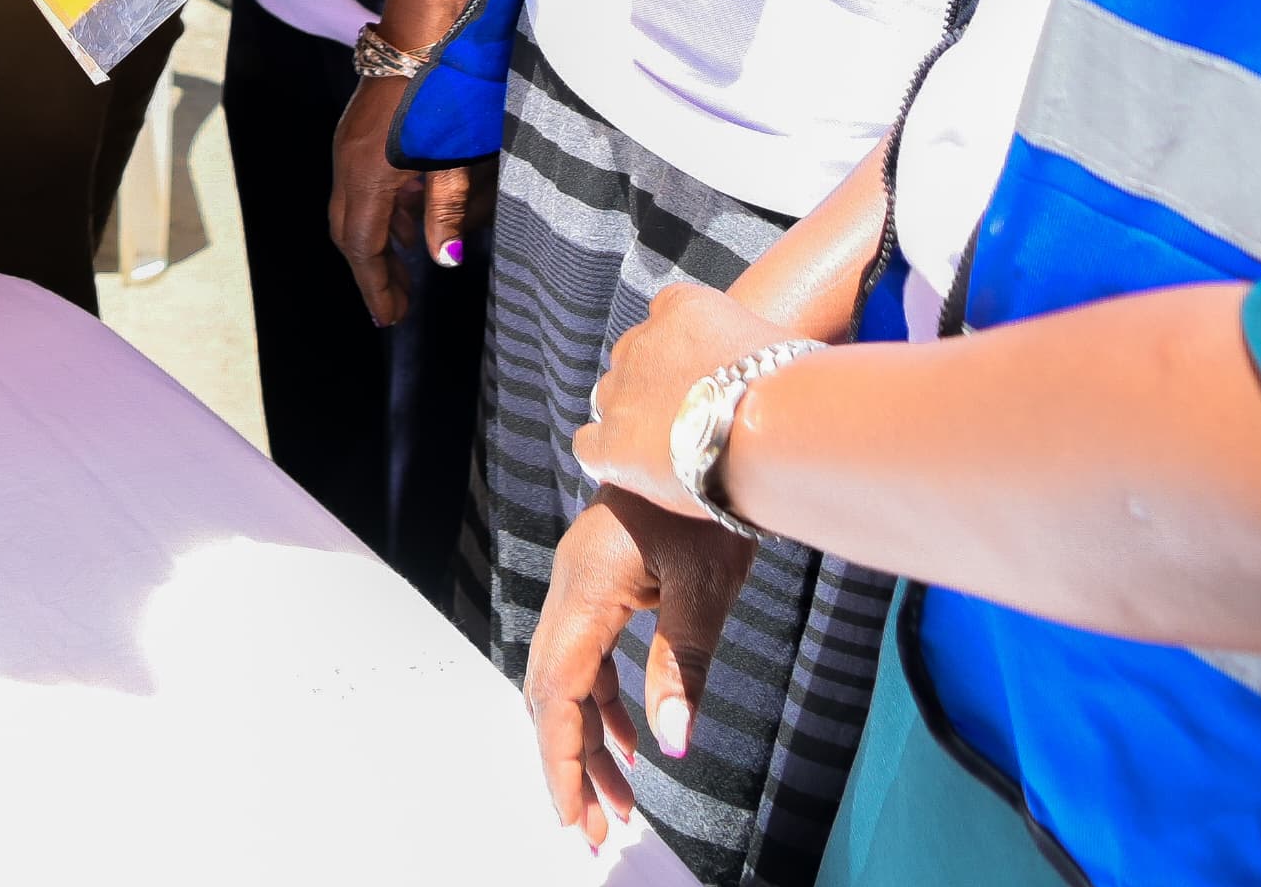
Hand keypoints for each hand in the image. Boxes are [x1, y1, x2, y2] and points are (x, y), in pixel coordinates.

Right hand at [328, 75, 472, 326]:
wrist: (427, 27)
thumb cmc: (446, 92)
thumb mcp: (455, 159)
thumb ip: (447, 211)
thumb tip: (444, 260)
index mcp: (366, 175)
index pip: (362, 246)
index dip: (376, 286)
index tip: (391, 318)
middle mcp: (348, 162)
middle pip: (349, 231)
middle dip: (372, 272)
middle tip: (398, 304)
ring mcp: (351, 143)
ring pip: (355, 207)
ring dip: (377, 242)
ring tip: (406, 272)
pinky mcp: (361, 129)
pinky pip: (362, 183)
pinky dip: (382, 211)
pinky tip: (410, 219)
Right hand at [529, 493, 757, 845]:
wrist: (709, 432)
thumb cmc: (708, 502)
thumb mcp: (705, 587)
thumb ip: (683, 665)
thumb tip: (676, 745)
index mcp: (584, 593)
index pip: (557, 694)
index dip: (562, 760)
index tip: (574, 815)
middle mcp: (570, 591)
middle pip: (552, 695)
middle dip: (570, 765)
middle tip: (597, 828)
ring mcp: (582, 587)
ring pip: (568, 681)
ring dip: (588, 741)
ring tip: (620, 801)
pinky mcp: (601, 585)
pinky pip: (589, 659)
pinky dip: (603, 706)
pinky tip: (630, 742)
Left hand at [578, 279, 791, 515]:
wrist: (769, 431)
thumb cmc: (793, 388)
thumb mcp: (783, 345)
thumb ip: (758, 347)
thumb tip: (776, 365)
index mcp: (683, 308)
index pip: (666, 313)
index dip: (682, 349)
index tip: (702, 372)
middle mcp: (641, 342)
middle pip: (635, 358)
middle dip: (656, 384)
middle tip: (690, 417)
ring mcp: (620, 391)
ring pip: (610, 398)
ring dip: (633, 419)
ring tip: (668, 449)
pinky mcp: (609, 442)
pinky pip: (588, 443)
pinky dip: (607, 456)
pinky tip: (633, 472)